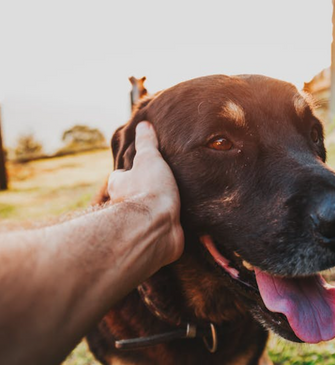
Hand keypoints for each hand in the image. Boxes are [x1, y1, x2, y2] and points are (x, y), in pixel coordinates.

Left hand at [108, 121, 183, 266]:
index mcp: (119, 186)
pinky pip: (163, 231)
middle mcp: (124, 207)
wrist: (157, 227)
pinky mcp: (155, 240)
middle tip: (161, 186)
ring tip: (177, 203)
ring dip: (158, 212)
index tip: (142, 168)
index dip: (130, 172)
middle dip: (143, 193)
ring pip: (147, 215)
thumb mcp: (149, 158)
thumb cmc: (149, 190)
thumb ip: (147, 142)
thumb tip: (143, 124)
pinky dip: (170, 228)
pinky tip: (184, 223)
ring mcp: (140, 225)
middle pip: (131, 197)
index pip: (120, 176)